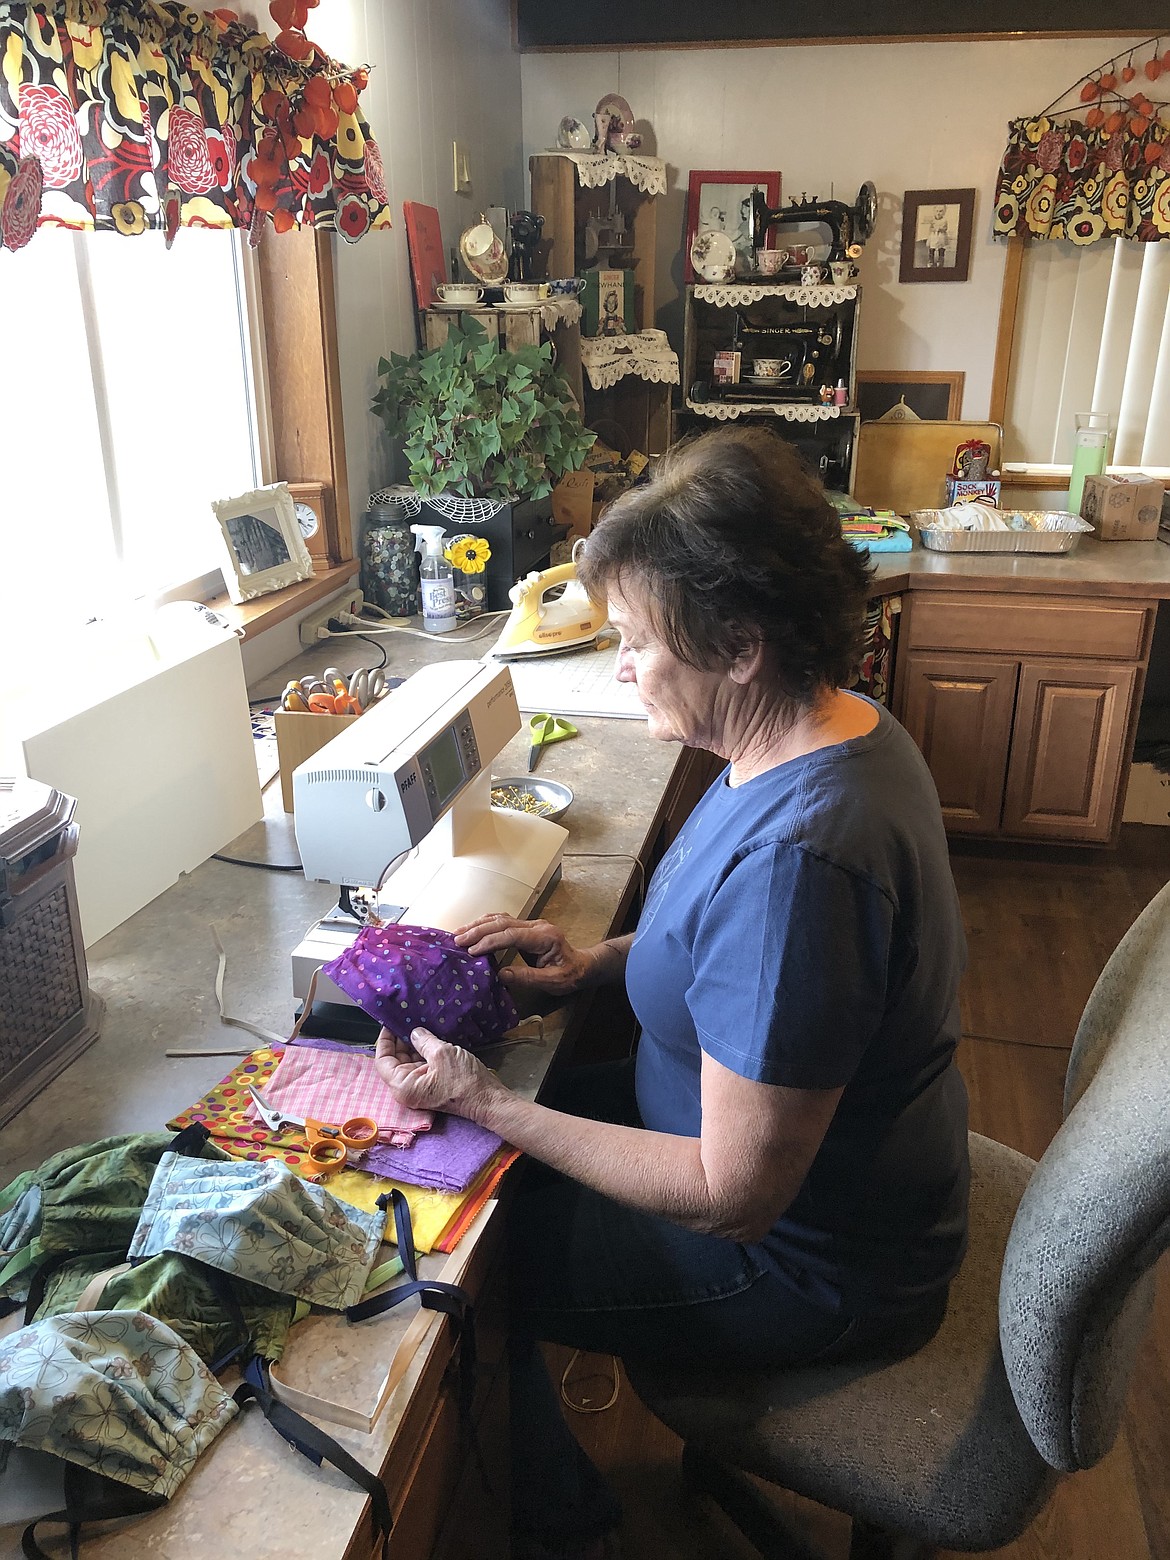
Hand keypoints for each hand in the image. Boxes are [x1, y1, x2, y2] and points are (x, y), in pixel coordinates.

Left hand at [375, 1026, 502, 1120]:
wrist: (487, 1099)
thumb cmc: (463, 1080)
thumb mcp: (442, 1054)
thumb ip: (424, 1041)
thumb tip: (414, 1032)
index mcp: (403, 1086)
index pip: (383, 1061)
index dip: (385, 1040)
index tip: (391, 1023)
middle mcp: (407, 1089)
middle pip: (395, 1060)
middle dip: (400, 1040)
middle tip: (406, 1019)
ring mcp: (420, 1087)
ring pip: (409, 1061)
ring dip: (413, 1044)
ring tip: (418, 1023)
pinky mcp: (432, 1083)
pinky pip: (422, 1064)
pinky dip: (423, 1050)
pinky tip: (429, 1035)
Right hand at [454, 913, 595, 1001]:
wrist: (582, 965)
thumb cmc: (570, 975)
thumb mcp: (553, 981)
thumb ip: (528, 977)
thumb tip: (501, 974)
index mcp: (544, 937)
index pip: (512, 934)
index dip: (490, 941)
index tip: (472, 950)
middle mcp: (536, 926)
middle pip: (502, 922)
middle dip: (478, 930)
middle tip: (457, 940)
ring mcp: (531, 924)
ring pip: (501, 918)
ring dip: (478, 925)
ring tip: (458, 933)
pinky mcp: (525, 928)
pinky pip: (503, 921)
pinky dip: (486, 924)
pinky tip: (472, 929)